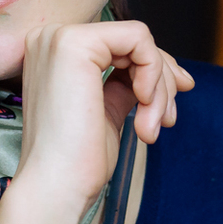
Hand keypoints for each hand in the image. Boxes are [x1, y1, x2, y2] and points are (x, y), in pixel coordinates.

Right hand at [10, 20, 193, 214]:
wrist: (57, 186)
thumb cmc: (78, 160)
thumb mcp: (108, 110)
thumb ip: (128, 84)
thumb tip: (171, 73)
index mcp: (54, 54)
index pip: (119, 46)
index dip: (154, 71)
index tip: (171, 103)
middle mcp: (51, 38)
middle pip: (132, 42)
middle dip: (162, 81)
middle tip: (166, 121)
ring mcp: (59, 38)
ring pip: (140, 42)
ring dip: (159, 87)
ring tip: (152, 126)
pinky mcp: (74, 44)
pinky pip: (139, 40)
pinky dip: (154, 74)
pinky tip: (143, 106)